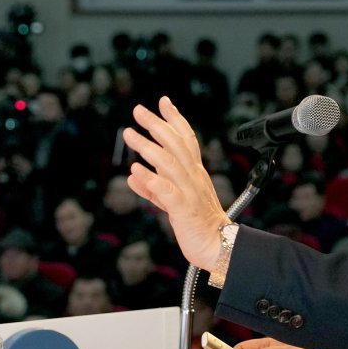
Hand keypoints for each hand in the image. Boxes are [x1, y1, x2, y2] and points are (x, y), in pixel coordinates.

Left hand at [122, 97, 229, 271]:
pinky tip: (135, 169)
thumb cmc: (197, 223)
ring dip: (148, 146)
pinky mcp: (183, 208)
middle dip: (156, 124)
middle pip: (175, 144)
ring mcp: (189, 191)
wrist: (219, 247)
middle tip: (138, 110)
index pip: (186, 139)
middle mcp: (193, 177)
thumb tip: (132, 175)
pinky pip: (166, 191)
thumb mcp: (171, 202)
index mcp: (194, 173)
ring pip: (168, 163)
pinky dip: (150, 179)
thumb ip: (152, 187)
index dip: (175, 119)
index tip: (163, 101)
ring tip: (129, 133)